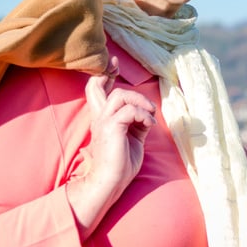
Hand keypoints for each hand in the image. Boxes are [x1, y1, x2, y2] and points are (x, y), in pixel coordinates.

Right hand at [67, 56, 156, 236]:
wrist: (109, 183)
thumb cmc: (120, 164)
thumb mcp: (132, 138)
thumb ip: (136, 122)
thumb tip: (147, 114)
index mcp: (102, 119)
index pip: (96, 90)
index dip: (103, 74)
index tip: (113, 64)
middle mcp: (99, 117)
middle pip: (101, 87)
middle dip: (116, 79)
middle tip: (128, 81)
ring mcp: (103, 122)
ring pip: (121, 95)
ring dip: (141, 102)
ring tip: (150, 115)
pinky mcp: (111, 128)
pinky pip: (130, 111)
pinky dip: (144, 115)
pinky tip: (149, 124)